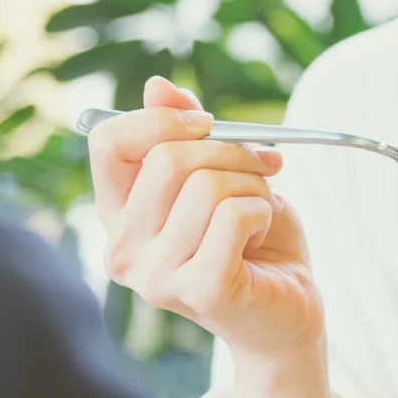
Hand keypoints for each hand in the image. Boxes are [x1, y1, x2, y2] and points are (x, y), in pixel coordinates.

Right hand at [87, 77, 324, 365]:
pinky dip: (263, 211)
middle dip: (230, 151)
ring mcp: (156, 277)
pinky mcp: (199, 290)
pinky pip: (234, 215)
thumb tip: (157, 86)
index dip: (160, 120)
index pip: (108, 142)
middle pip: (167, 158)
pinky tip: (262, 236)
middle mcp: (124, 250)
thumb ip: (185, 132)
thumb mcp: (220, 173)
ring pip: (206, 186)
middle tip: (261, 169)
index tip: (208, 125)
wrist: (289, 312)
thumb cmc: (253, 242)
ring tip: (260, 212)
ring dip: (252, 187)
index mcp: (118, 216)